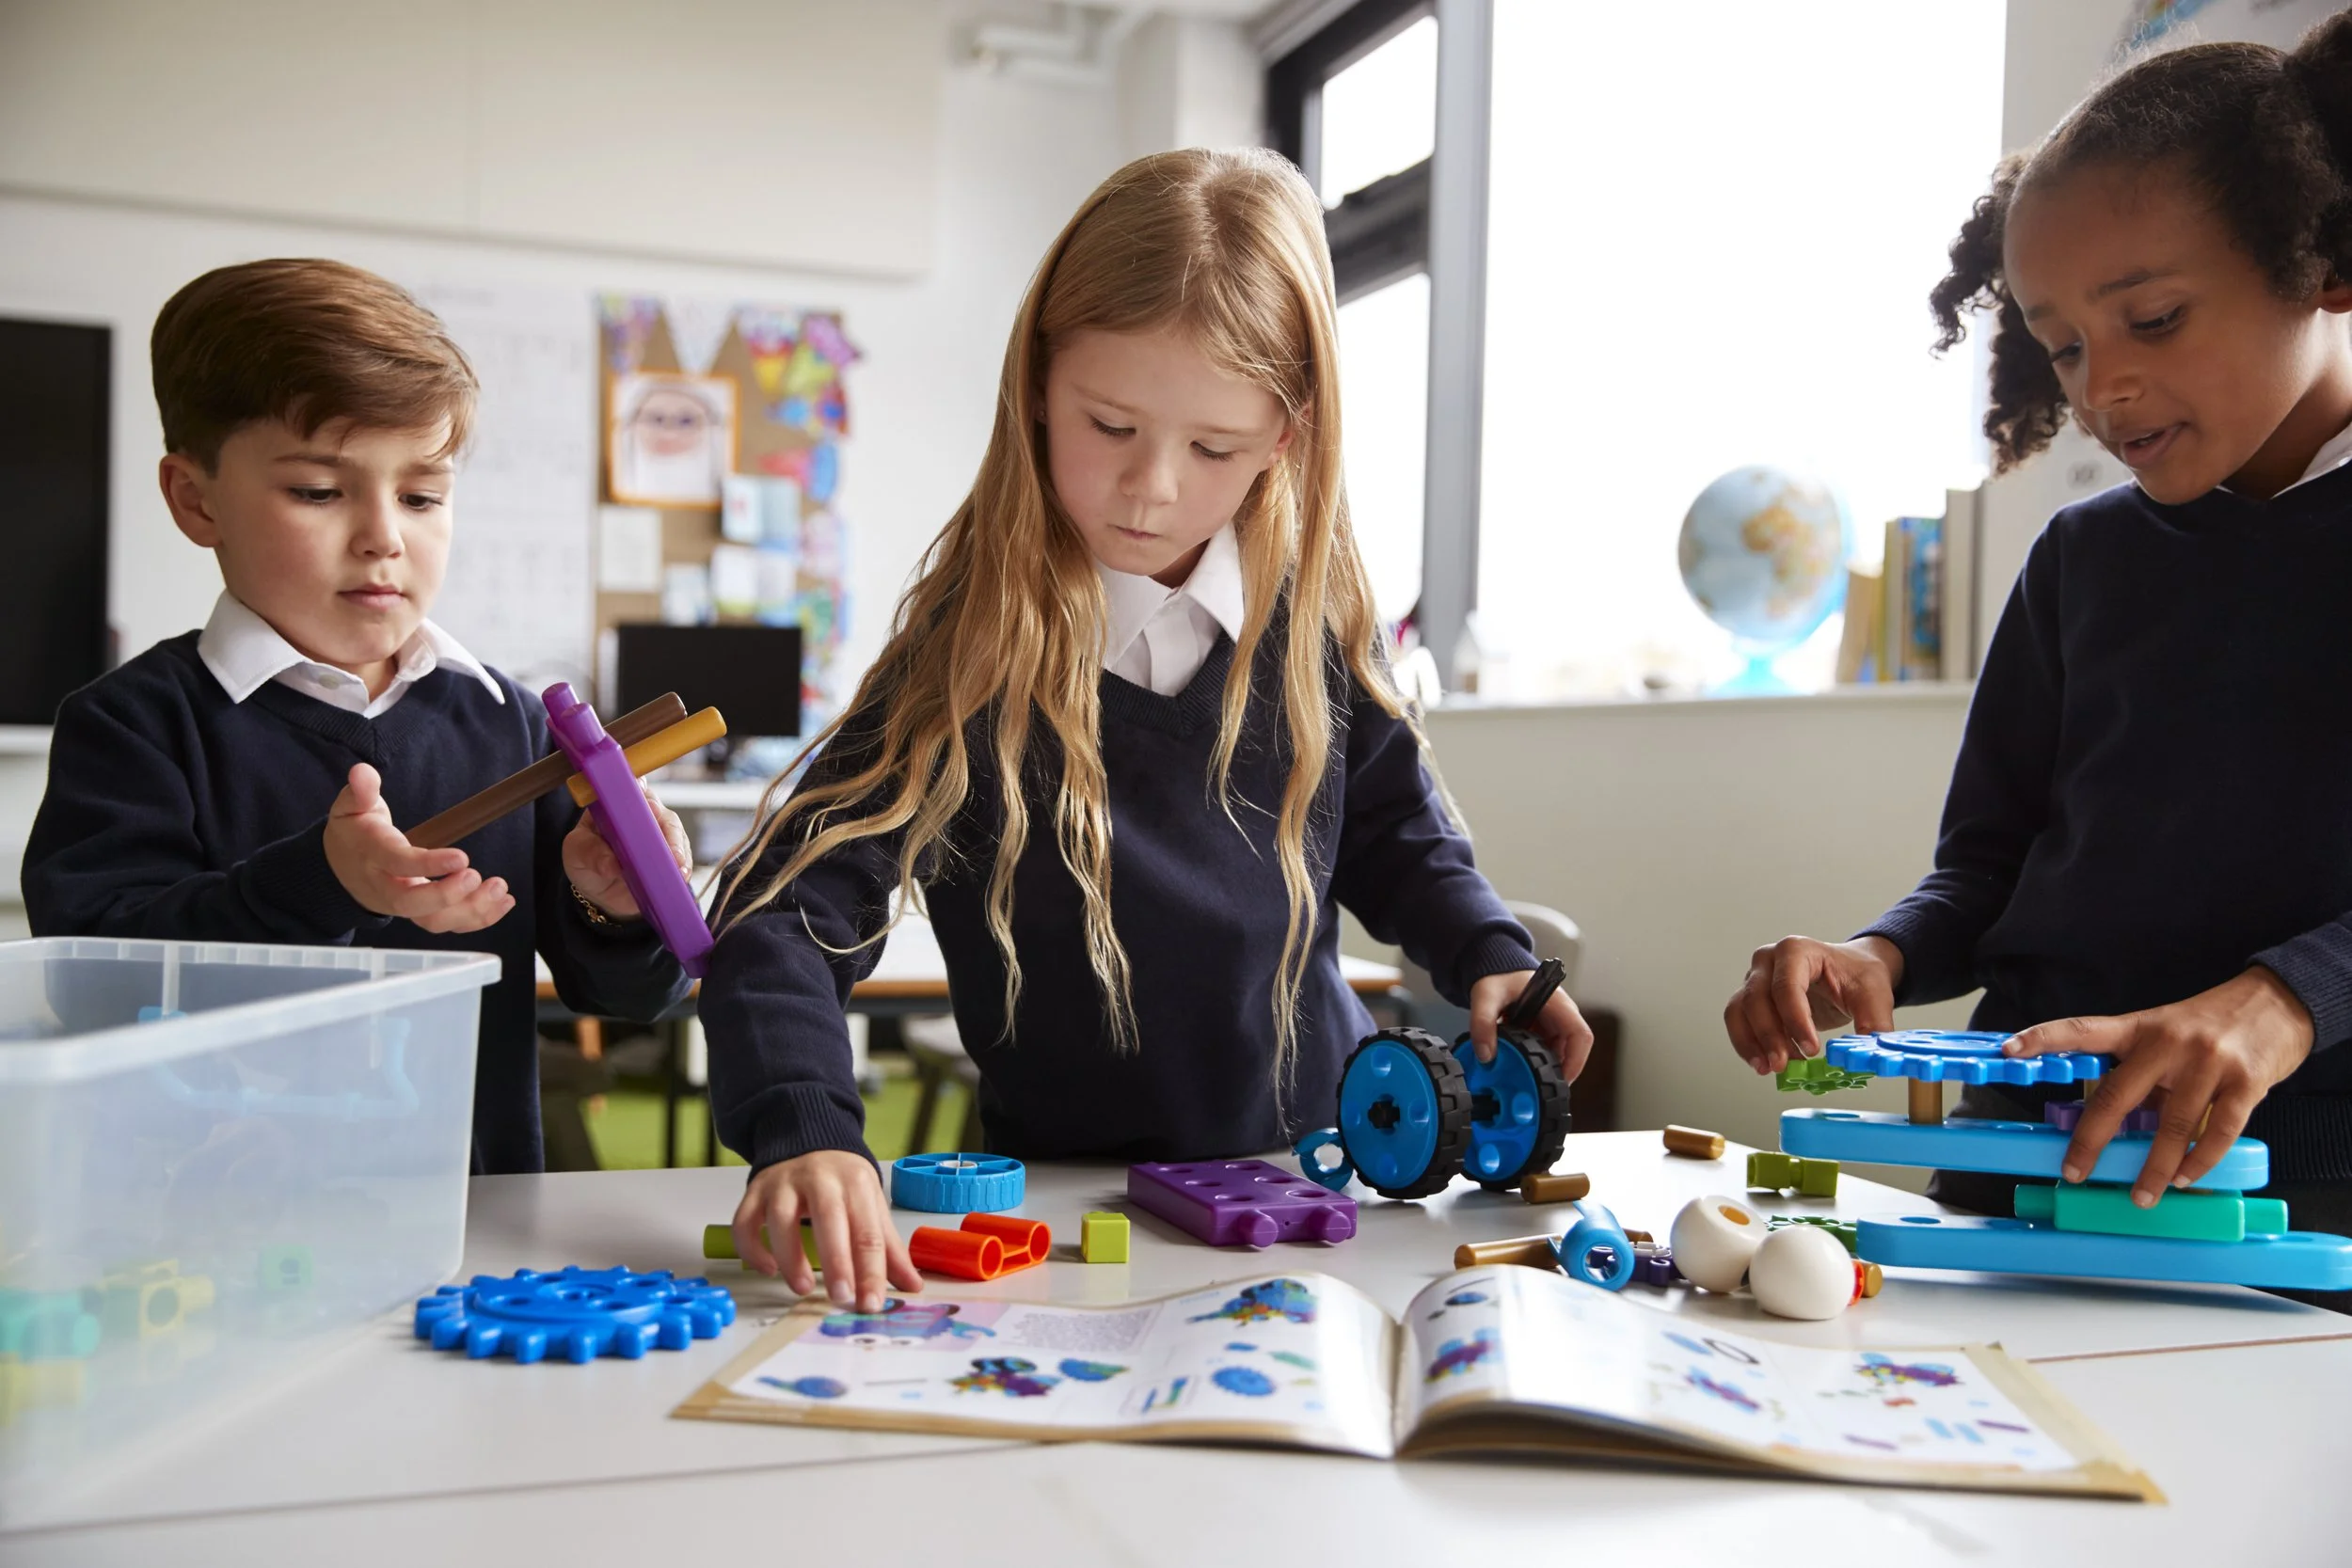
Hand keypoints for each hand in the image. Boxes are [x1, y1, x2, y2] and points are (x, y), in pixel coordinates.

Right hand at [324, 763, 514, 932]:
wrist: (339, 869)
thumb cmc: (354, 832)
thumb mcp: (349, 807)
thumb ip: (360, 791)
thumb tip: (363, 772)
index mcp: (372, 855)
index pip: (398, 863)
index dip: (429, 864)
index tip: (462, 857)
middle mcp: (385, 887)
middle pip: (412, 904)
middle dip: (448, 896)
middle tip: (477, 876)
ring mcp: (402, 905)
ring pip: (433, 921)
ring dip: (470, 911)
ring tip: (500, 889)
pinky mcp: (419, 913)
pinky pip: (447, 924)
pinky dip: (477, 918)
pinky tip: (503, 902)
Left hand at [564, 786, 691, 918]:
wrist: (598, 889)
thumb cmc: (585, 859)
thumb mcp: (577, 852)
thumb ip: (591, 853)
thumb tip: (611, 865)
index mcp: (618, 804)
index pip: (633, 791)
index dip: (643, 794)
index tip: (647, 805)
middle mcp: (644, 814)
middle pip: (661, 814)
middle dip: (666, 829)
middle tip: (666, 843)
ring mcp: (660, 835)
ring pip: (676, 835)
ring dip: (678, 850)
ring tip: (677, 864)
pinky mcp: (671, 857)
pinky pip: (682, 858)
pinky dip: (683, 866)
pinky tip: (681, 874)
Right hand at [735, 1151, 922, 1311]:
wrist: (809, 1139)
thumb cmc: (843, 1182)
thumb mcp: (871, 1206)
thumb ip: (889, 1248)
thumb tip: (913, 1286)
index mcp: (856, 1183)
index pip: (867, 1231)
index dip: (871, 1270)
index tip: (871, 1304)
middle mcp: (819, 1178)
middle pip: (828, 1219)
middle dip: (836, 1261)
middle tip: (842, 1297)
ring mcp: (783, 1183)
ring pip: (780, 1219)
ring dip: (791, 1257)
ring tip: (803, 1288)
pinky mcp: (755, 1190)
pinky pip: (744, 1221)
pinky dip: (752, 1249)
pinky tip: (768, 1269)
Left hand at [1467, 969, 1595, 1079]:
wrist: (1495, 968)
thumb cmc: (1498, 975)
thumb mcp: (1486, 996)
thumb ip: (1482, 1023)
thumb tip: (1486, 1056)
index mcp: (1557, 1004)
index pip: (1580, 1035)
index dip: (1576, 1061)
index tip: (1562, 1080)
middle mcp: (1561, 1015)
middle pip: (1573, 1049)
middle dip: (1558, 1070)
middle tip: (1538, 1088)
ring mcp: (1554, 1023)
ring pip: (1560, 1052)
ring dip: (1546, 1067)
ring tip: (1527, 1080)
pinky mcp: (1544, 1030)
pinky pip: (1547, 1050)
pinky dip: (1536, 1061)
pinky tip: (1521, 1069)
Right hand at [1725, 935, 1902, 1073]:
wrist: (1849, 972)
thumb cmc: (1856, 976)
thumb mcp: (1873, 994)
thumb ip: (1874, 1023)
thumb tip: (1867, 1056)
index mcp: (1797, 951)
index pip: (1787, 985)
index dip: (1795, 1019)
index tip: (1810, 1048)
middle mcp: (1768, 961)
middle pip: (1756, 998)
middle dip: (1768, 1036)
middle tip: (1784, 1065)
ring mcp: (1755, 979)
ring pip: (1739, 1011)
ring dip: (1751, 1043)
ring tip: (1771, 1069)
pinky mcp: (1751, 999)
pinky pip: (1738, 1022)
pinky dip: (1747, 1045)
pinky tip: (1763, 1064)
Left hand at [2004, 967, 2314, 1202]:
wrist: (2279, 1002)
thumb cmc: (2212, 1024)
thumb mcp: (2167, 1036)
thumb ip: (2143, 1075)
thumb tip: (2119, 1125)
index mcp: (2139, 1028)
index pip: (2082, 1030)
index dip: (2043, 1039)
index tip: (2009, 1050)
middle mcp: (2168, 1042)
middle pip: (2117, 1096)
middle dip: (2091, 1140)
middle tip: (2073, 1172)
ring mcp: (2207, 1062)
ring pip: (2170, 1125)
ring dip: (2153, 1168)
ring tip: (2142, 1196)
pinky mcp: (2245, 1081)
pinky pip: (2216, 1131)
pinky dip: (2199, 1162)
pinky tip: (2185, 1178)